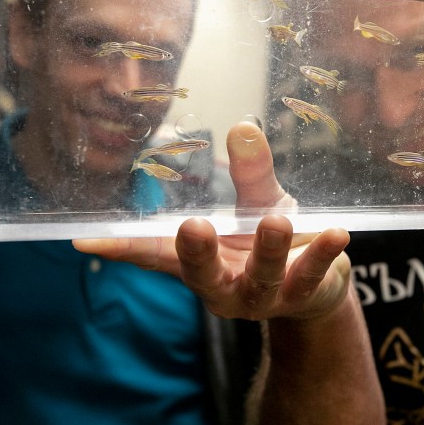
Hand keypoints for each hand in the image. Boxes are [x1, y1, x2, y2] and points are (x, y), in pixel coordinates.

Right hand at [73, 121, 351, 320]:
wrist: (319, 285)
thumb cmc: (273, 240)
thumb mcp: (259, 202)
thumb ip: (250, 172)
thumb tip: (242, 127)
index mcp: (201, 262)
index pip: (155, 254)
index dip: (123, 247)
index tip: (86, 238)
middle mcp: (224, 286)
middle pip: (203, 275)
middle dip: (197, 254)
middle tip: (194, 228)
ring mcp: (262, 297)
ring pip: (259, 279)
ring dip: (266, 251)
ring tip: (276, 222)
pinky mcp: (302, 296)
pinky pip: (311, 276)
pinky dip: (321, 255)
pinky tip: (337, 234)